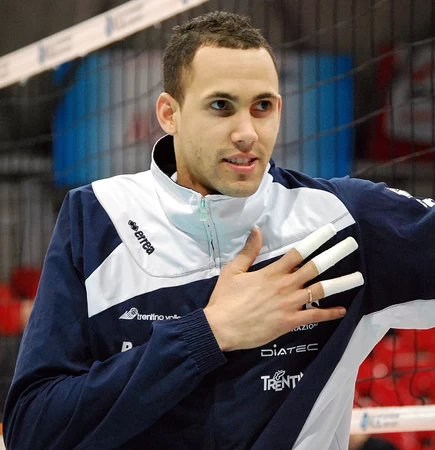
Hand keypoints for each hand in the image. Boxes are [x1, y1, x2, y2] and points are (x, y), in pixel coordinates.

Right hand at [204, 224, 362, 351]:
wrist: (221, 327)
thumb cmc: (225, 299)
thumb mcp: (233, 270)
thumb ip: (248, 251)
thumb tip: (257, 230)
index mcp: (272, 272)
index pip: (298, 252)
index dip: (315, 240)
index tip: (330, 231)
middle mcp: (285, 285)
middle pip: (315, 267)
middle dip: (334, 254)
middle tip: (351, 244)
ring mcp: (290, 304)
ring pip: (320, 290)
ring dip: (341, 282)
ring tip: (359, 277)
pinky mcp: (290, 321)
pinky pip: (314, 316)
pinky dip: (329, 313)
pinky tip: (342, 310)